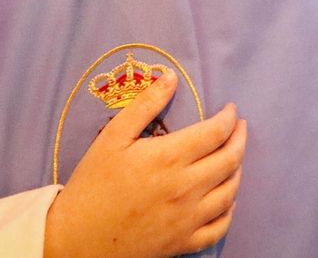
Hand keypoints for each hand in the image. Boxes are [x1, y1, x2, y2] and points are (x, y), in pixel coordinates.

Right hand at [43, 70, 245, 257]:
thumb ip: (145, 105)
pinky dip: (229, 210)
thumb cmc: (92, 184)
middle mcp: (186, 188)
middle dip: (240, 139)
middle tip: (240, 128)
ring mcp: (188, 219)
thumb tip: (171, 77)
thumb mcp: (112, 137)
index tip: (231, 109)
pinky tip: (227, 200)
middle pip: (230, 160)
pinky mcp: (184, 243)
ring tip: (234, 158)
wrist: (77, 238)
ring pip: (230, 192)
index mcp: (169, 158)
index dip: (229, 118)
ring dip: (237, 171)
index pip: (215, 132)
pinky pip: (219, 227)